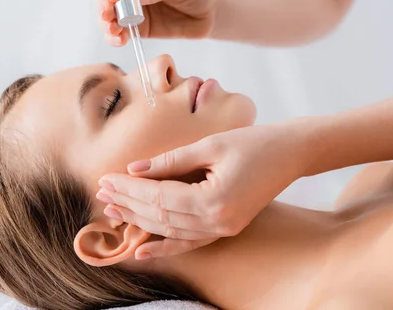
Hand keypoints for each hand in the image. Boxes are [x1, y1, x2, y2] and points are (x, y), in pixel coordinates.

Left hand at [96, 123, 305, 259]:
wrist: (290, 153)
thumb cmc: (254, 142)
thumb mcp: (210, 145)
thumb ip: (170, 160)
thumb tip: (134, 169)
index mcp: (213, 200)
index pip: (159, 196)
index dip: (130, 188)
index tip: (106, 178)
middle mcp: (217, 222)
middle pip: (161, 216)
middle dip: (129, 203)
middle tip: (102, 192)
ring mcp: (223, 229)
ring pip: (171, 231)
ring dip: (140, 221)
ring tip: (113, 211)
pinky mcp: (226, 228)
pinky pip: (190, 242)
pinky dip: (166, 246)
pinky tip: (143, 249)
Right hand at [97, 0, 221, 45]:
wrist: (214, 12)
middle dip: (103, 4)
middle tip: (108, 16)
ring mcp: (132, 7)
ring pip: (108, 14)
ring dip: (106, 23)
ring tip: (113, 31)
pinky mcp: (138, 27)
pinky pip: (121, 32)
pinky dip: (115, 37)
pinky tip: (119, 40)